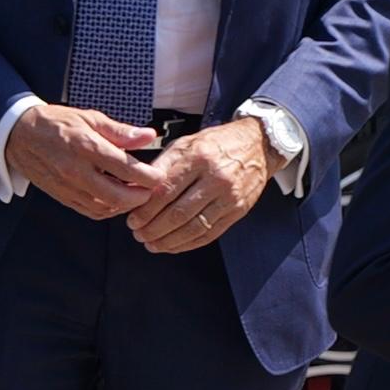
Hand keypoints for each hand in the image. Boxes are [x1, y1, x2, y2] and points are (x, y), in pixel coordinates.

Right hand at [4, 100, 164, 218]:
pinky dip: (110, 209)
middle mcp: (75, 170)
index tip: (159, 175)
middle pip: (118, 196)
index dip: (150, 176)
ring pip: (106, 207)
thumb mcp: (90, 118)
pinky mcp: (61, 196)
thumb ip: (121, 131)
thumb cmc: (57, 123)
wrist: (18, 134)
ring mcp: (67, 186)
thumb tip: (149, 136)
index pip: (126, 169)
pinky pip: (91, 211)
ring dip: (126, 205)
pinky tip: (118, 199)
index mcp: (86, 147)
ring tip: (136, 193)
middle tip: (151, 188)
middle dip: (142, 196)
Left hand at [127, 119, 274, 253]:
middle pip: (178, 213)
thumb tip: (136, 190)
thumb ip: (161, 166)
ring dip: (169, 240)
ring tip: (152, 244)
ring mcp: (230, 197)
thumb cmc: (216, 144)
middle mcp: (216, 179)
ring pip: (194, 227)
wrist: (257, 145)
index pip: (165, 192)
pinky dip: (189, 244)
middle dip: (153, 229)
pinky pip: (211, 233)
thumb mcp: (184, 145)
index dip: (145, 210)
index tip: (132, 220)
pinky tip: (174, 245)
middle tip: (139, 234)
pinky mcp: (239, 210)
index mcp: (198, 159)